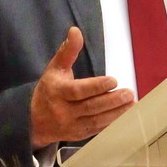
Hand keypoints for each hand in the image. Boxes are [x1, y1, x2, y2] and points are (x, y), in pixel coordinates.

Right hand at [31, 26, 134, 147]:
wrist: (34, 121)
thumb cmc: (49, 90)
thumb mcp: (54, 68)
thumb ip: (67, 51)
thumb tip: (75, 31)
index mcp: (57, 92)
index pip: (78, 91)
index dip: (96, 87)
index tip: (113, 80)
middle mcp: (63, 111)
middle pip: (91, 107)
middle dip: (112, 101)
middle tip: (129, 93)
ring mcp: (72, 126)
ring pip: (97, 120)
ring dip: (117, 113)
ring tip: (132, 103)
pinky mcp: (79, 136)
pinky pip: (98, 130)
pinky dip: (113, 123)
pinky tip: (126, 115)